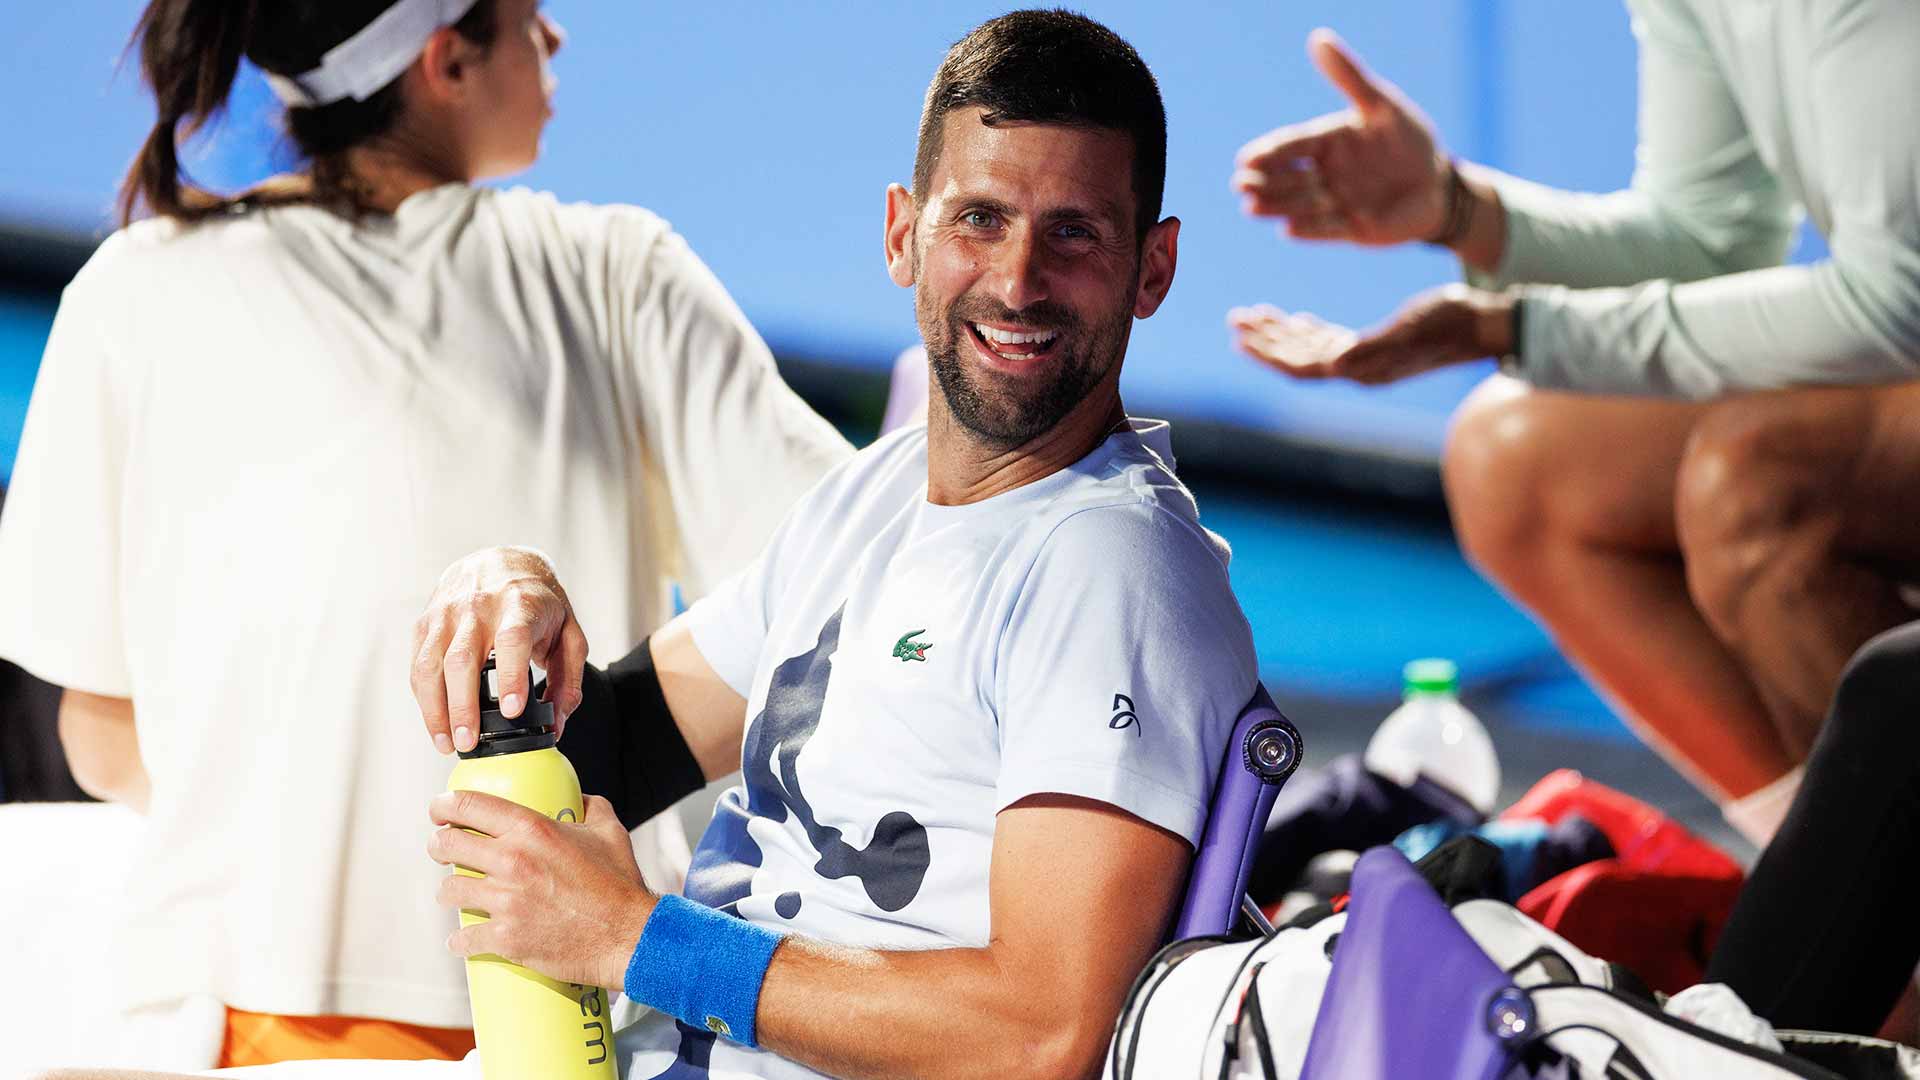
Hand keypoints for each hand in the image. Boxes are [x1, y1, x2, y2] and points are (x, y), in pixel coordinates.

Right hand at [411, 545, 587, 754]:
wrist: (502, 562)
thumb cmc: (537, 602)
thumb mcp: (568, 633)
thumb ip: (569, 679)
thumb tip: (557, 724)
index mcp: (519, 605)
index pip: (512, 640)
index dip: (510, 676)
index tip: (511, 711)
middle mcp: (478, 606)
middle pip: (463, 659)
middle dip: (463, 706)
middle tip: (470, 742)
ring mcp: (447, 613)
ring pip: (431, 664)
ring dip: (435, 709)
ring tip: (447, 743)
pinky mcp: (426, 622)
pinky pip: (418, 664)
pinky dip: (424, 698)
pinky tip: (436, 722)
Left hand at [430, 791, 653, 990]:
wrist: (628, 936)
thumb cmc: (620, 886)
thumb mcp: (610, 832)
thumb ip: (592, 807)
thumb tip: (581, 798)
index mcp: (533, 829)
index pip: (469, 805)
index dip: (445, 805)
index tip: (439, 810)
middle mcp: (513, 861)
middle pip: (448, 845)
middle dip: (439, 846)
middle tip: (443, 850)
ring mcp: (506, 901)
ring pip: (450, 890)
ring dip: (450, 892)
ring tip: (457, 894)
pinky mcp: (506, 938)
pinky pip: (463, 937)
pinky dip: (460, 940)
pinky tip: (462, 939)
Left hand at [1228, 285, 1514, 384]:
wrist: (1486, 324)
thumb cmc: (1451, 321)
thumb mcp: (1411, 327)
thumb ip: (1373, 345)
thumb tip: (1336, 361)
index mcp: (1361, 367)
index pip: (1300, 366)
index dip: (1268, 353)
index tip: (1240, 336)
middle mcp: (1358, 368)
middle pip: (1297, 359)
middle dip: (1265, 340)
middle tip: (1235, 318)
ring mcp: (1367, 358)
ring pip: (1311, 348)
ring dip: (1281, 333)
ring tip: (1253, 315)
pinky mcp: (1378, 345)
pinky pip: (1332, 341)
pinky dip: (1309, 330)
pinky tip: (1297, 319)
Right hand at [1232, 29, 1449, 245]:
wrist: (1439, 184)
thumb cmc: (1409, 139)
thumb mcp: (1382, 104)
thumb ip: (1349, 76)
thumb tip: (1318, 38)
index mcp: (1326, 141)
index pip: (1291, 146)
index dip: (1269, 152)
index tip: (1246, 159)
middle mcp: (1324, 173)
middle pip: (1286, 178)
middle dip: (1263, 182)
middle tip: (1240, 184)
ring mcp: (1335, 202)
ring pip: (1299, 205)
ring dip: (1277, 206)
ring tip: (1252, 208)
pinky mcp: (1350, 229)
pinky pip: (1326, 230)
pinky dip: (1309, 229)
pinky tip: (1289, 229)